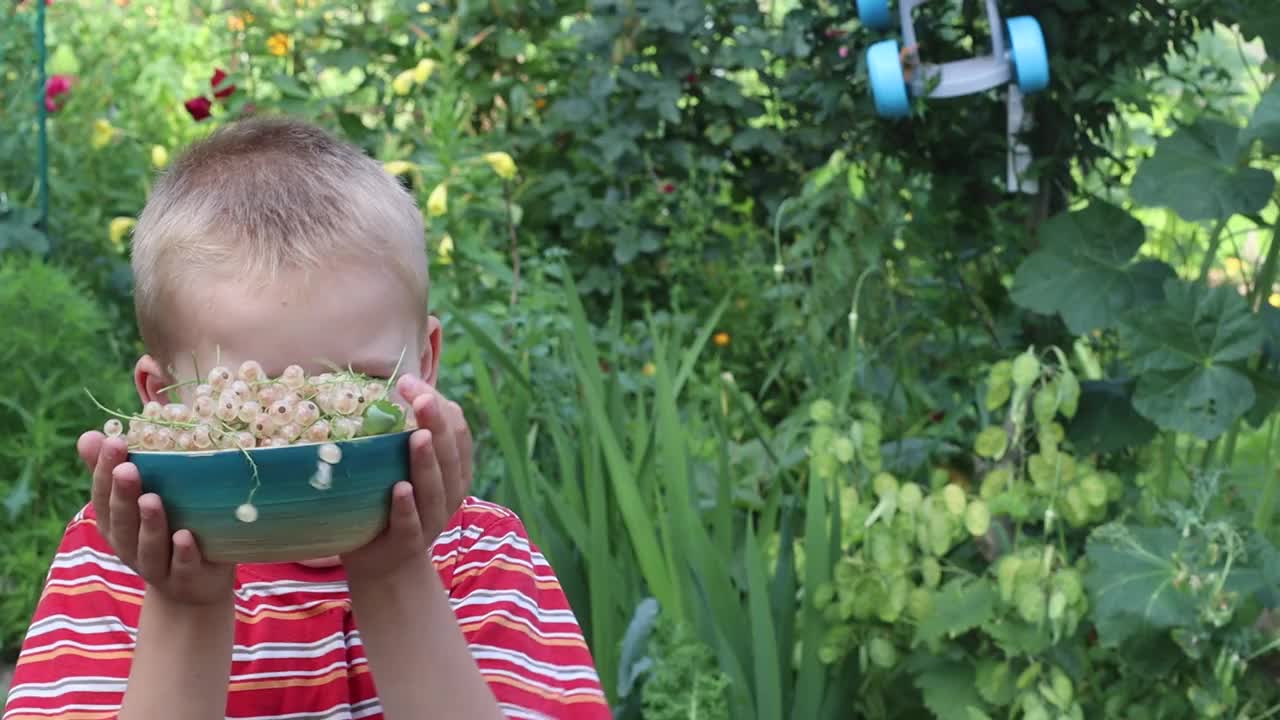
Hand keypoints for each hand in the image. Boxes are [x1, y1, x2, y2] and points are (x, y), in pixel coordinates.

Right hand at [77, 432, 235, 605]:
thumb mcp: (139, 503)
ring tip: (152, 499)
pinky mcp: (186, 579)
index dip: (104, 471)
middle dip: (123, 495)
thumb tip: (90, 435)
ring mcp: (157, 566)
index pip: (103, 496)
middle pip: (121, 521)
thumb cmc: (166, 531)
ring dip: (149, 523)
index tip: (113, 441)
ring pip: (148, 546)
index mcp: (116, 524)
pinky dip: (182, 553)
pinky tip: (185, 536)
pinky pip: (182, 567)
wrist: (193, 588)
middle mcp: (130, 546)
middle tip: (127, 468)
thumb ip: (117, 471)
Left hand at [340, 376, 472, 583]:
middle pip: (450, 455)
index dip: (440, 405)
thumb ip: (404, 438)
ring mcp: (431, 520)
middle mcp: (449, 494)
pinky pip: (410, 524)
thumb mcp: (405, 468)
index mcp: (454, 472)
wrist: (386, 566)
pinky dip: (407, 506)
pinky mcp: (408, 544)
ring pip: (435, 488)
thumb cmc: (392, 505)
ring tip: (417, 435)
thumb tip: (386, 388)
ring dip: (427, 461)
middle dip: (437, 423)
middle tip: (421, 396)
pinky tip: (400, 488)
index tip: (409, 382)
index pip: (457, 431)